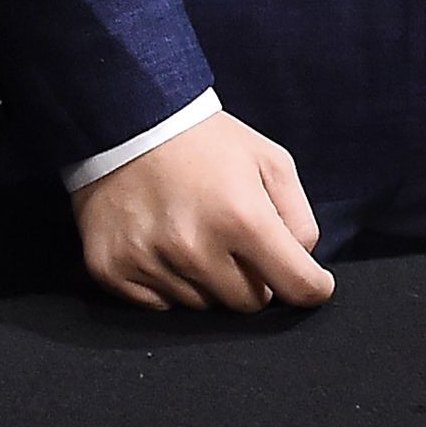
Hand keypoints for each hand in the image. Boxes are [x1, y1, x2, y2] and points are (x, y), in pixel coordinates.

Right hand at [75, 111, 334, 312]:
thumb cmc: (206, 142)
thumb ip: (299, 217)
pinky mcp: (113, 269)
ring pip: (203, 306)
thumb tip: (303, 264)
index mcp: (241, 217)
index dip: (311, 289)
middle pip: (248, 303)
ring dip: (207, 281)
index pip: (295, 285)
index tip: (312, 285)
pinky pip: (159, 306)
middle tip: (235, 242)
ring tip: (193, 233)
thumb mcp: (270, 161)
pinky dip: (167, 284)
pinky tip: (162, 244)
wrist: (131, 120)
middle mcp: (194, 246)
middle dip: (252, 279)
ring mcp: (150, 261)